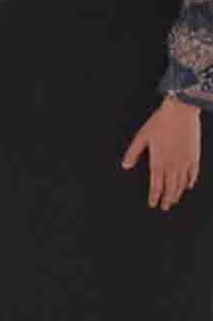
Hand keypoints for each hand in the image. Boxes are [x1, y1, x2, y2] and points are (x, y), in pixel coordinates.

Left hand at [123, 96, 201, 210]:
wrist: (180, 112)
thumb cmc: (159, 123)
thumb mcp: (141, 137)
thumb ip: (133, 153)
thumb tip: (125, 165)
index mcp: (158, 162)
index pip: (156, 185)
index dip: (154, 197)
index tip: (152, 204)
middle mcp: (173, 165)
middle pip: (170, 188)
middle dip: (166, 199)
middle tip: (164, 207)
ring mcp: (185, 162)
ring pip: (182, 184)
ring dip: (177, 194)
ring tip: (173, 200)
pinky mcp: (194, 156)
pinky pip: (193, 174)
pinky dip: (190, 182)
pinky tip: (188, 186)